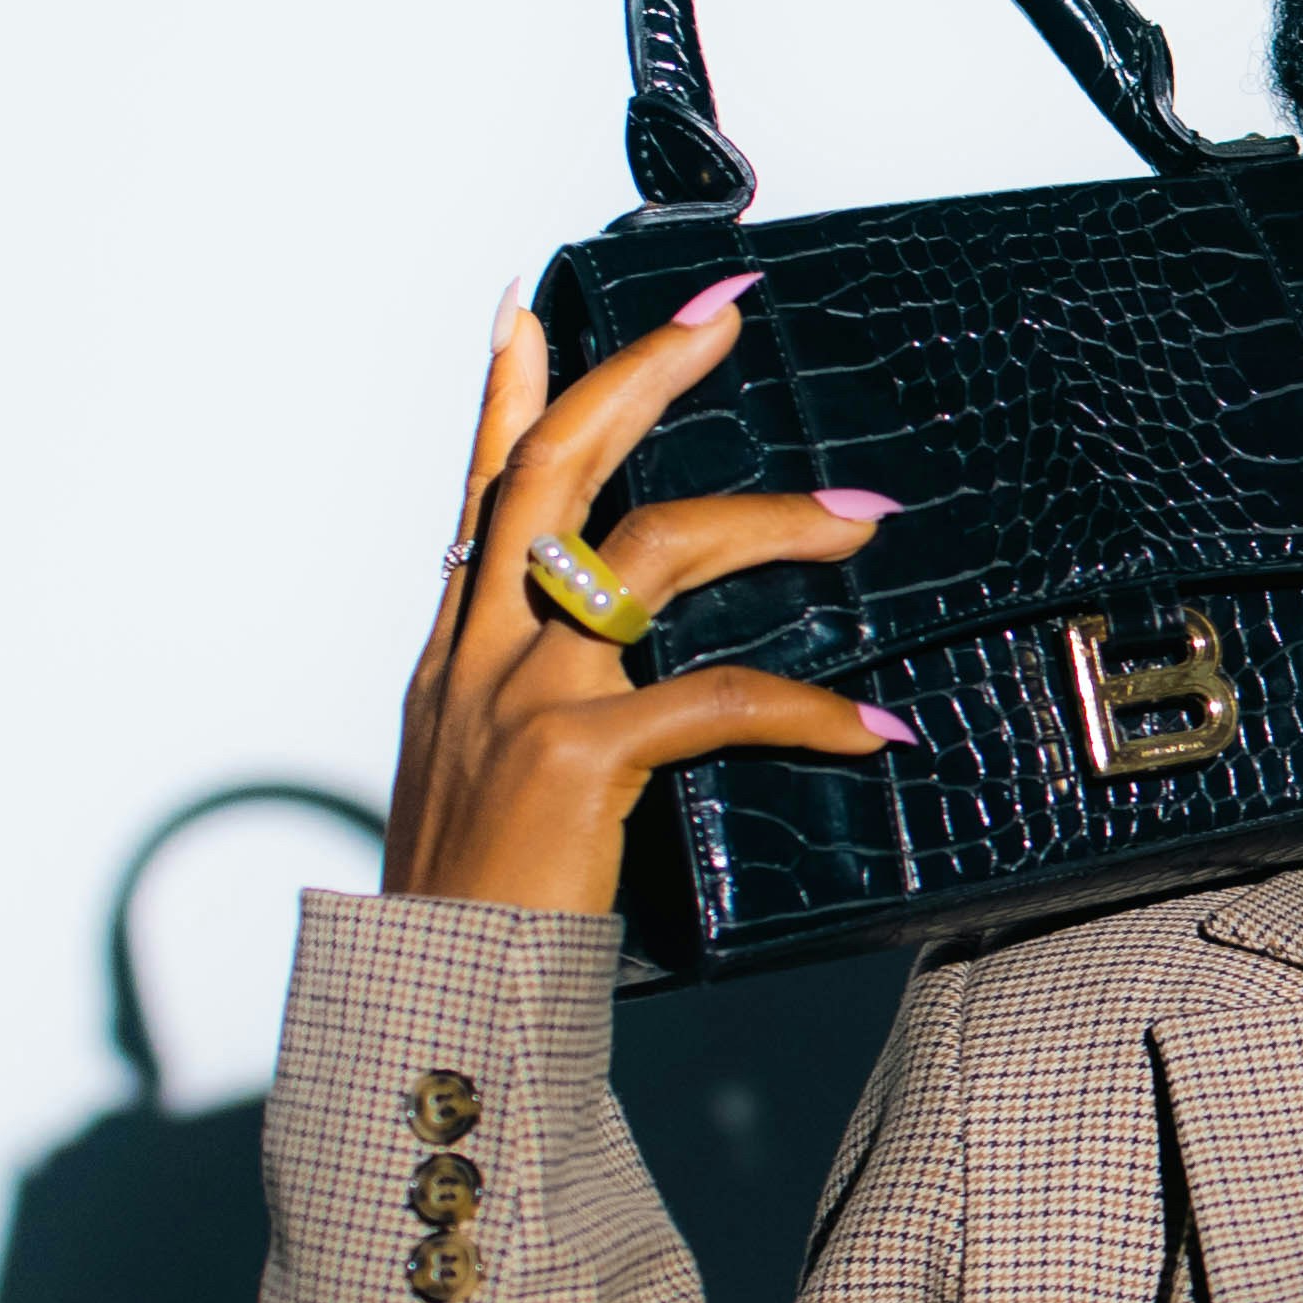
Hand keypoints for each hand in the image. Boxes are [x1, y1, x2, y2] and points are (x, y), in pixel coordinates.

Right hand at [384, 273, 905, 914]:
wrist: (430, 998)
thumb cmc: (472, 907)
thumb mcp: (475, 781)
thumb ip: (522, 709)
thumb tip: (594, 681)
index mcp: (455, 650)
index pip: (478, 489)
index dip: (501, 389)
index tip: (526, 304)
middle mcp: (480, 650)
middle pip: (557, 465)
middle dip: (640, 375)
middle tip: (720, 316)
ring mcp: (525, 694)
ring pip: (654, 553)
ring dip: (768, 522)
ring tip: (859, 517)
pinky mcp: (576, 756)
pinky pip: (715, 701)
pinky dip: (804, 710)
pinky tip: (872, 727)